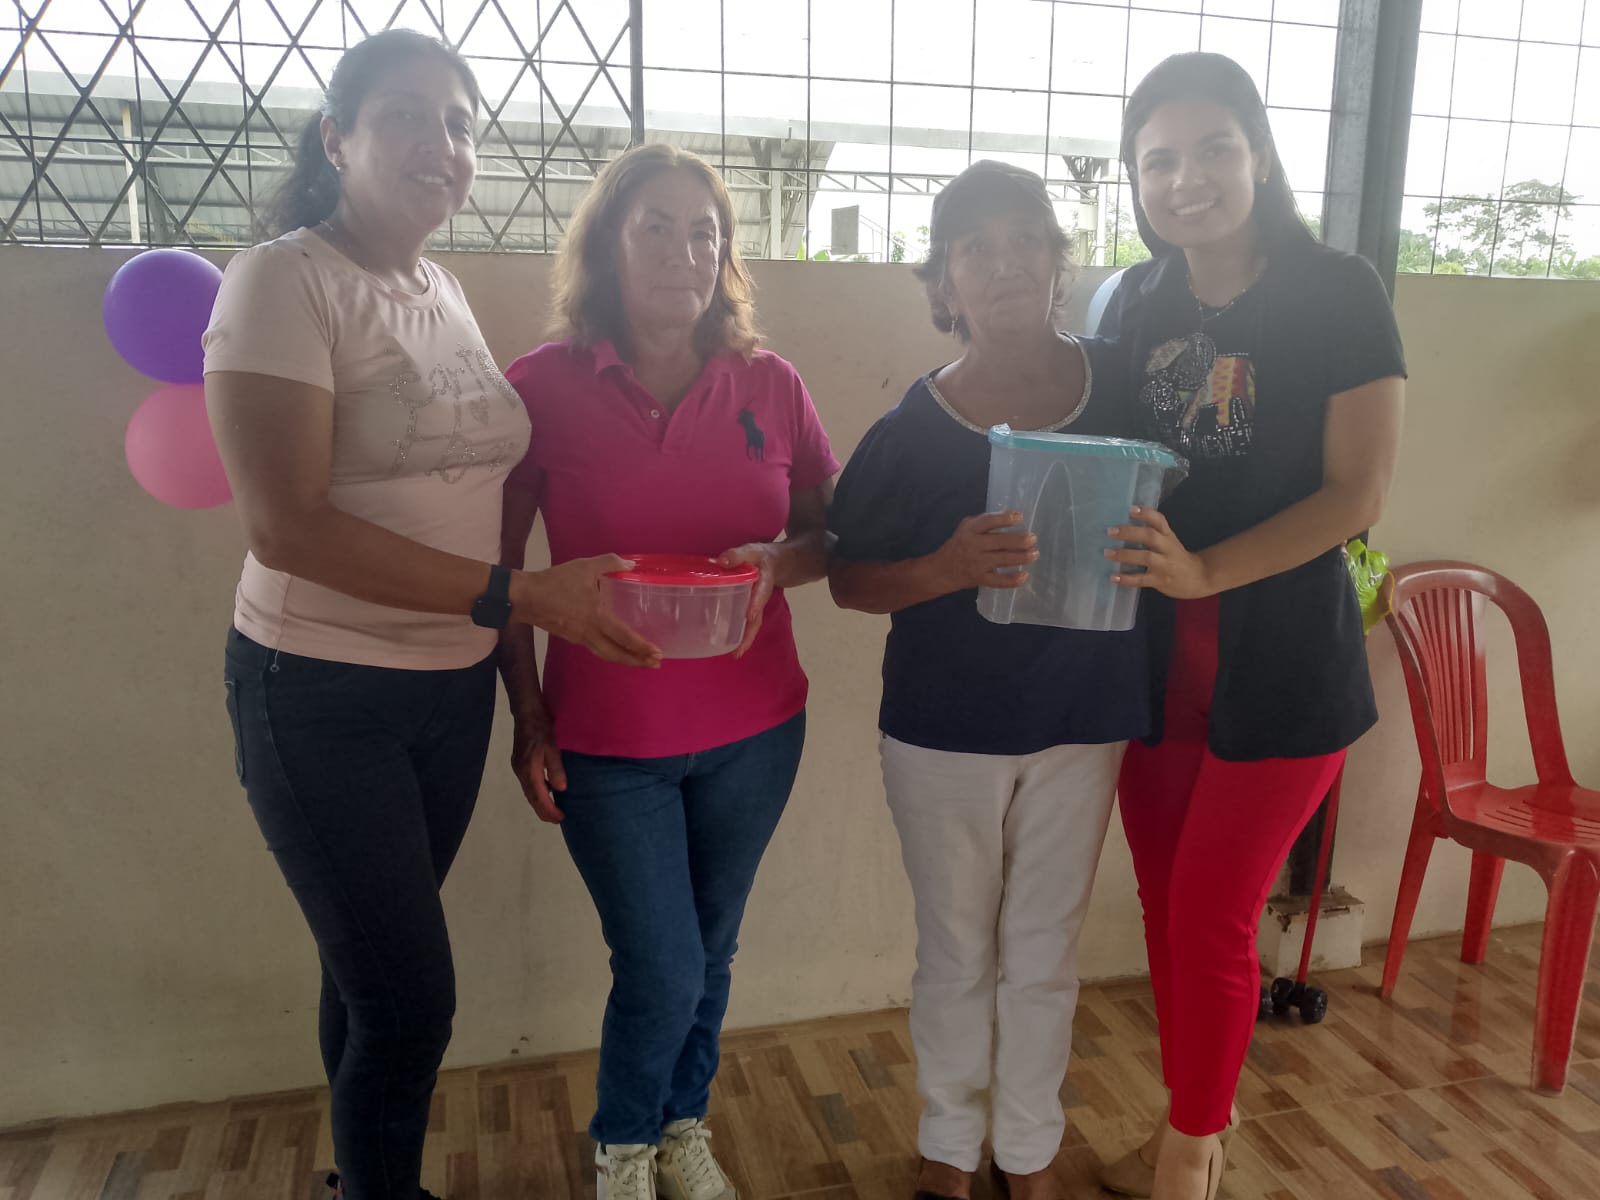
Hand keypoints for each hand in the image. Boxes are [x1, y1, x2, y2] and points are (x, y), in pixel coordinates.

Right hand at [510, 716, 566, 823]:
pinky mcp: (520, 762)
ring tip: (554, 810)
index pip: (538, 797)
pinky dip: (538, 791)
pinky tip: (548, 790)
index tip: (560, 819)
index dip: (549, 810)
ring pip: (529, 791)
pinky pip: (529, 783)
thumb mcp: (552, 747)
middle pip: (532, 798)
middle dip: (544, 811)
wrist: (527, 713)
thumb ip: (555, 768)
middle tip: (557, 820)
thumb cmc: (542, 728)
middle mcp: (521, 772)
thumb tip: (561, 789)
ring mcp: (518, 767)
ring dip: (540, 802)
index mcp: (528, 770)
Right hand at [516, 555, 661, 667]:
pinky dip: (611, 653)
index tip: (657, 654)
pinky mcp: (572, 638)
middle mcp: (590, 633)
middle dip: (637, 662)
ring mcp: (580, 638)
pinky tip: (616, 648)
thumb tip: (631, 564)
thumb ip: (609, 563)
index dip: (641, 647)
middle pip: (616, 655)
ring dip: (625, 660)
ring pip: (606, 655)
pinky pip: (596, 649)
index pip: (623, 637)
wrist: (525, 597)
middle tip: (655, 664)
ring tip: (640, 661)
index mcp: (596, 617)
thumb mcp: (584, 566)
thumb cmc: (556, 582)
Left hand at [717, 542, 777, 657]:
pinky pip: (746, 621)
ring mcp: (756, 605)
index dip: (755, 604)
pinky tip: (730, 643)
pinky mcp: (750, 607)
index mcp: (762, 583)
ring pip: (752, 623)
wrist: (777, 562)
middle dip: (749, 634)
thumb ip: (738, 555)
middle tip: (738, 651)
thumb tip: (721, 560)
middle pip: (757, 618)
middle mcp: (760, 598)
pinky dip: (740, 633)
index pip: (760, 594)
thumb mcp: (752, 551)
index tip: (750, 616)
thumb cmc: (762, 557)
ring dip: (745, 639)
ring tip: (735, 654)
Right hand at [932, 511, 1037, 590]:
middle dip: (1020, 540)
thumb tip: (1014, 516)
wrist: (941, 570)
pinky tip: (1025, 575)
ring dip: (1022, 557)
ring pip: (1003, 560)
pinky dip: (1013, 580)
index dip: (1005, 519)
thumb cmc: (960, 544)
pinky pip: (999, 581)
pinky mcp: (980, 579)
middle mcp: (973, 545)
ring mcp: (977, 563)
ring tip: (1035, 553)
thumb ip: (986, 522)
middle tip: (1033, 538)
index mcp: (970, 529)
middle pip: (1000, 542)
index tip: (1020, 517)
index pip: (988, 521)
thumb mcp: (967, 528)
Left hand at [1106, 506, 1214, 597]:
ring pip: (1146, 557)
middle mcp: (1167, 548)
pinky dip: (1127, 578)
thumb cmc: (1177, 557)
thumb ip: (1154, 533)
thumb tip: (1124, 525)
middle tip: (1110, 531)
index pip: (1159, 521)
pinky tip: (1114, 577)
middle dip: (1130, 533)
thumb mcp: (1169, 541)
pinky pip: (1142, 580)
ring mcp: (1165, 565)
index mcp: (1168, 536)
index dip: (1146, 514)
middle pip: (1150, 536)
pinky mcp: (1160, 581)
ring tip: (1108, 553)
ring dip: (1125, 554)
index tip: (1131, 509)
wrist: (1199, 578)